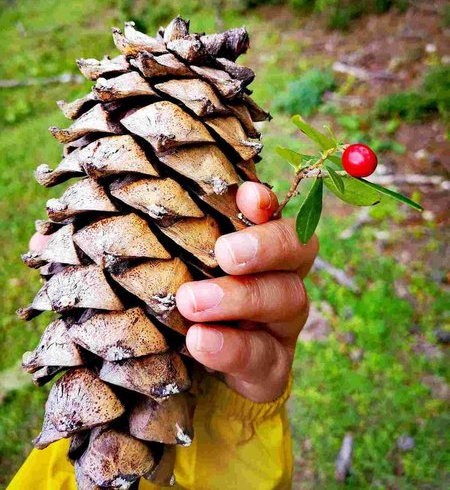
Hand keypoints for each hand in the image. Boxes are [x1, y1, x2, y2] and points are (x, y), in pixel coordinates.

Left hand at [176, 182, 317, 402]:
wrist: (201, 373)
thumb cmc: (195, 302)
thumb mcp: (189, 268)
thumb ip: (191, 241)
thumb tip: (163, 198)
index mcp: (266, 248)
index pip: (277, 214)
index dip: (268, 205)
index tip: (248, 196)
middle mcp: (284, 277)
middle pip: (298, 250)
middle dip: (264, 246)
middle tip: (224, 253)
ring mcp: (284, 324)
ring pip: (287, 299)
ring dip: (239, 297)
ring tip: (191, 302)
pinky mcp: (274, 366)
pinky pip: (263, 355)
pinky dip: (231, 347)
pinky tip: (199, 340)